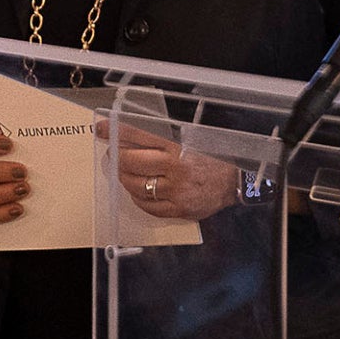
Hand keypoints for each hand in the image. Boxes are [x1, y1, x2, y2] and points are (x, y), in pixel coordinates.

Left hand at [106, 118, 239, 221]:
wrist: (237, 180)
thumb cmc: (214, 157)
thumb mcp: (191, 139)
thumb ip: (163, 139)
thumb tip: (130, 137)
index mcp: (179, 147)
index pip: (139, 136)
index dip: (117, 132)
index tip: (103, 128)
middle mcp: (176, 169)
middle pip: (132, 162)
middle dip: (117, 157)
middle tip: (113, 155)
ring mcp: (176, 192)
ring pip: (136, 186)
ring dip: (124, 178)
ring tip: (123, 173)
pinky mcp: (178, 209)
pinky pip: (148, 206)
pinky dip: (138, 198)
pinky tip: (138, 192)